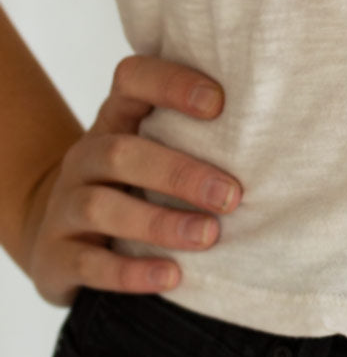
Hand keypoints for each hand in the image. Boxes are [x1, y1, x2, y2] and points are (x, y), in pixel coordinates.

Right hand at [21, 54, 242, 307]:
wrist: (59, 235)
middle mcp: (85, 156)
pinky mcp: (55, 255)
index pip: (132, 79)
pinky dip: (132, 272)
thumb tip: (281, 139)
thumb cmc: (133, 185)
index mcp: (115, 119)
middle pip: (121, 152)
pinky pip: (89, 263)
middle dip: (180, 173)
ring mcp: (65, 206)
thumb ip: (198, 136)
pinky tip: (173, 276)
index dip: (172, 84)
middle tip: (232, 195)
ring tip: (210, 235)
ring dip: (161, 222)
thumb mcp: (154, 150)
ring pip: (101, 207)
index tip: (220, 103)